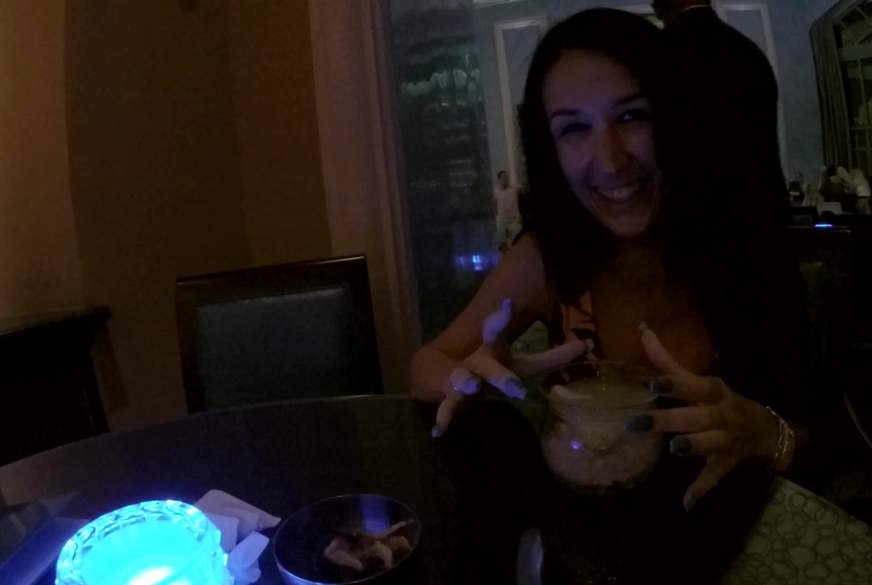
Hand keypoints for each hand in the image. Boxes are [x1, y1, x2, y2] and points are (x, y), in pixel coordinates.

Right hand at [433, 298, 592, 436]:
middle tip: (516, 389)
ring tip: (470, 388)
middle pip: (490, 365)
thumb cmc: (497, 369)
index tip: (508, 302)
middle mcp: (478, 362)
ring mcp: (463, 379)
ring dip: (466, 384)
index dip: (503, 316)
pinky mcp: (452, 398)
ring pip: (464, 381)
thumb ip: (555, 357)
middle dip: (501, 376)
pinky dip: (444, 419)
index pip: (500, 330)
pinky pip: (448, 409)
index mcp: (495, 349)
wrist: (452, 378)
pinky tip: (439, 432)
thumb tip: (588, 345)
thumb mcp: (525, 363)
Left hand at [627, 325, 778, 509]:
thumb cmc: (720, 401)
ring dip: (694, 446)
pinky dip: (701, 490)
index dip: (675, 385)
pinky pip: (715, 477)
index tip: (652, 385)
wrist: (767, 430)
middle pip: (697, 417)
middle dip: (669, 420)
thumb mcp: (700, 381)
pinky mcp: (728, 463)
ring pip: (711, 444)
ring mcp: (727, 440)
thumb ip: (668, 360)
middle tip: (638, 423)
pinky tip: (686, 502)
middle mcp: (722, 415)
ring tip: (676, 448)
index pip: (695, 386)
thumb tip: (642, 329)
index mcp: (714, 393)